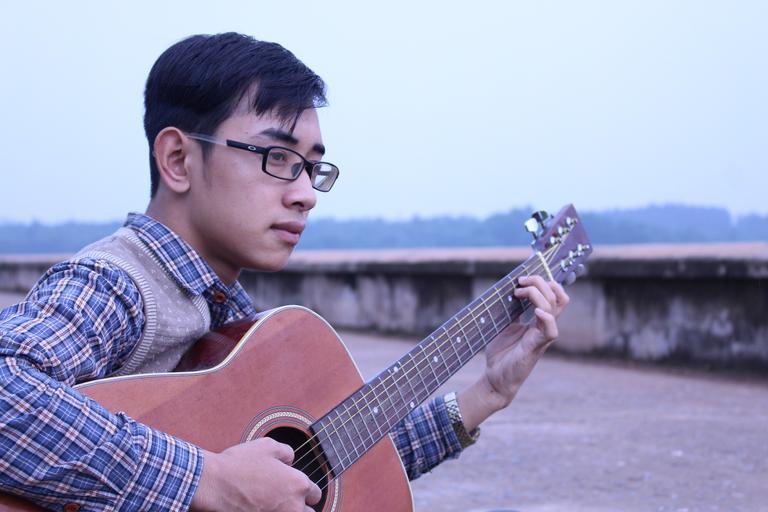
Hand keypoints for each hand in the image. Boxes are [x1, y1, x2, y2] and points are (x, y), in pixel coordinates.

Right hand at [191, 437, 321, 511]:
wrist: (214, 484)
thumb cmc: (239, 464)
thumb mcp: (267, 446)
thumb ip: (286, 452)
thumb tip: (290, 459)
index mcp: (298, 484)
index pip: (315, 493)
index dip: (306, 490)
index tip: (296, 489)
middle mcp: (293, 506)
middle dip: (299, 505)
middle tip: (284, 499)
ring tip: (274, 505)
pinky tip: (261, 508)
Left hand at [458, 275, 568, 429]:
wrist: (495, 378)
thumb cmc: (501, 353)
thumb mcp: (505, 325)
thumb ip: (512, 310)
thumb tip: (509, 290)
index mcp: (538, 320)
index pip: (554, 296)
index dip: (547, 282)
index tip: (525, 277)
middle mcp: (544, 326)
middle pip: (556, 297)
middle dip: (541, 282)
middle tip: (521, 281)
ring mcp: (542, 337)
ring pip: (554, 309)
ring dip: (538, 295)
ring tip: (519, 292)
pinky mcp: (536, 348)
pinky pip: (551, 332)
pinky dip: (546, 319)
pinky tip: (538, 312)